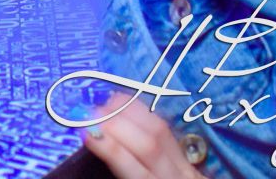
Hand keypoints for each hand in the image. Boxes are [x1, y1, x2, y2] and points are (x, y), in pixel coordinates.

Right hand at [83, 94, 204, 178]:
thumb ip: (120, 176)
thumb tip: (94, 147)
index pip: (136, 172)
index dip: (111, 149)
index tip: (85, 133)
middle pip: (150, 146)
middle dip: (118, 124)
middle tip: (90, 113)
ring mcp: (186, 169)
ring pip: (161, 132)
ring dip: (130, 112)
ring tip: (104, 103)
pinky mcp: (189, 160)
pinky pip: (166, 129)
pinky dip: (143, 113)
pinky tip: (125, 105)